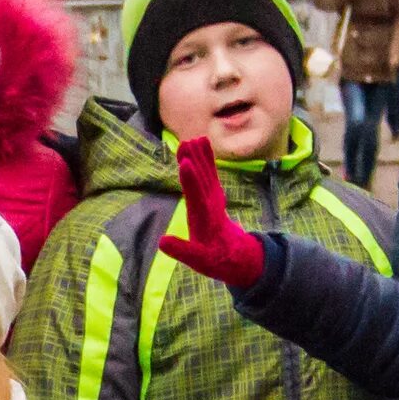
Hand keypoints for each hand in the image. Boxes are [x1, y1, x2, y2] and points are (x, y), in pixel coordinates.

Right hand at [157, 135, 265, 286]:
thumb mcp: (198, 260)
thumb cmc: (214, 259)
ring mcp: (214, 197)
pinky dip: (206, 158)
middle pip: (202, 180)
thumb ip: (182, 251)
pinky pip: (210, 173)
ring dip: (199, 156)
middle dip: (194, 162)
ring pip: (207, 173)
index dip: (191, 181)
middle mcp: (210, 204)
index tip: (185, 164)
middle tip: (185, 143)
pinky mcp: (213, 193)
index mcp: (205, 219)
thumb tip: (162, 242)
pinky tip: (201, 143)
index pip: (197, 198)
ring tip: (190, 139)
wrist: (236, 255)